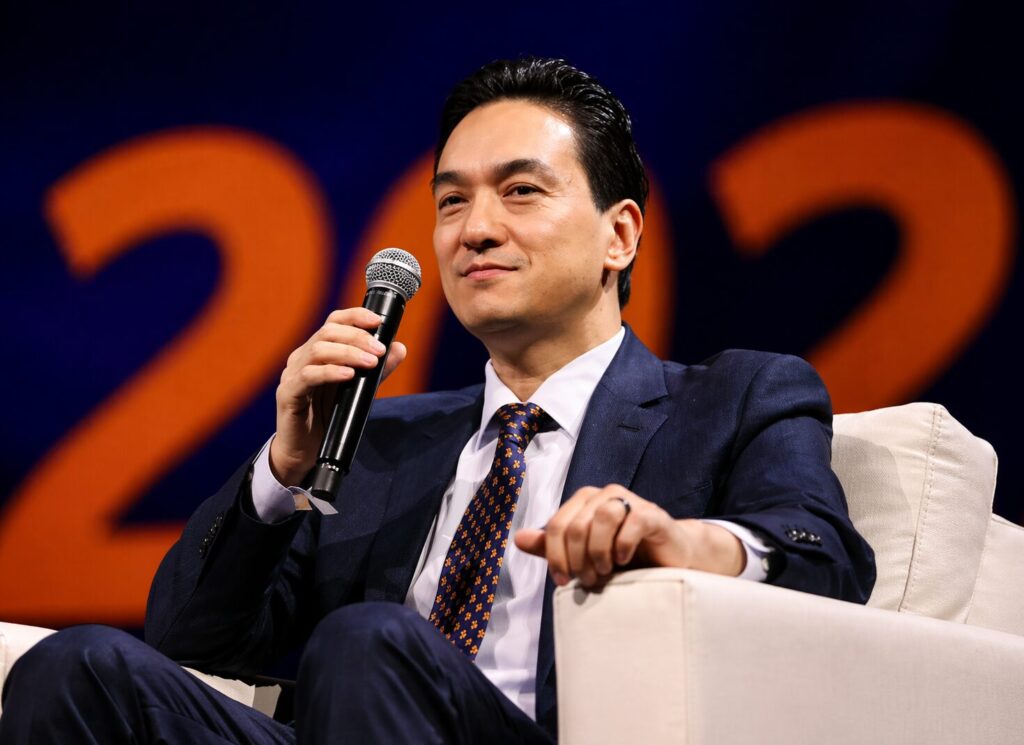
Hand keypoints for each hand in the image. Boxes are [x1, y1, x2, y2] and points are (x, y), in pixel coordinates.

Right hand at [269, 308, 406, 485]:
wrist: (306, 451)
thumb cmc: (331, 416)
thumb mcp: (359, 389)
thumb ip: (378, 370)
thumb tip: (399, 348)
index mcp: (317, 351)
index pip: (334, 322)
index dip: (355, 316)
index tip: (378, 321)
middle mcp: (302, 357)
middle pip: (328, 332)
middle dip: (357, 337)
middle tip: (379, 350)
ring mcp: (292, 374)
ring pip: (318, 350)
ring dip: (348, 353)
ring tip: (370, 363)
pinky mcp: (287, 393)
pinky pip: (308, 376)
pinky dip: (330, 372)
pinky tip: (349, 375)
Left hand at [513, 485, 744, 587]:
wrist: (669, 559)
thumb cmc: (623, 556)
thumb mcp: (583, 555)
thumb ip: (553, 547)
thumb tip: (518, 539)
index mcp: (583, 501)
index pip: (556, 526)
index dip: (555, 557)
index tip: (563, 582)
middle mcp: (604, 495)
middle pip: (576, 525)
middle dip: (578, 559)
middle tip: (589, 580)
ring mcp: (630, 501)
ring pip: (602, 518)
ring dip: (599, 552)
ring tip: (605, 572)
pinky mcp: (653, 513)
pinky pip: (632, 522)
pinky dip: (623, 545)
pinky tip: (624, 561)